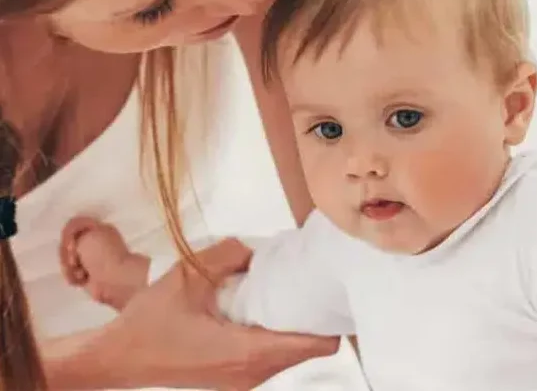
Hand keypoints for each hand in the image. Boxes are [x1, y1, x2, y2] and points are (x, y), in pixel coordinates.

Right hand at [60, 217, 147, 308]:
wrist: (115, 280)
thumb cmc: (102, 254)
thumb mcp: (88, 234)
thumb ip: (73, 231)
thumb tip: (71, 243)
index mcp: (99, 228)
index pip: (73, 225)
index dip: (68, 236)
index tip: (71, 245)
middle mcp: (95, 242)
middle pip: (67, 244)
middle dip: (66, 254)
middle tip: (74, 262)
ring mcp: (91, 259)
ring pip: (66, 260)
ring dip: (69, 267)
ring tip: (80, 273)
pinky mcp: (87, 275)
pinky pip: (71, 273)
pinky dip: (73, 277)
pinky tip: (82, 280)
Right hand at [99, 238, 339, 389]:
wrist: (117, 358)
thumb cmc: (150, 322)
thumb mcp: (188, 276)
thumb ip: (227, 255)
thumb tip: (255, 249)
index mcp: (248, 352)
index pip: (314, 345)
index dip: (330, 319)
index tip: (330, 291)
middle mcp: (252, 373)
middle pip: (307, 350)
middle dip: (314, 318)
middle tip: (309, 282)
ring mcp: (242, 380)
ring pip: (288, 355)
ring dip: (293, 326)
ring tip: (286, 290)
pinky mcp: (231, 378)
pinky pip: (269, 357)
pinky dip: (275, 334)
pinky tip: (261, 308)